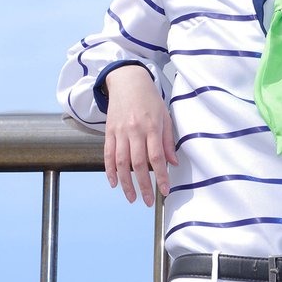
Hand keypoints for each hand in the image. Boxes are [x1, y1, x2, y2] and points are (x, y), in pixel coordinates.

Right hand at [103, 65, 177, 206]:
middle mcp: (134, 130)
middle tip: (147, 201)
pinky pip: (107, 154)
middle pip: (138, 164)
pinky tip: (114, 183)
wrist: (127, 80)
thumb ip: (168, 140)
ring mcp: (119, 131)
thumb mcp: (165, 116)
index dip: (160, 176)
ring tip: (131, 197)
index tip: (164, 191)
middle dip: (143, 185)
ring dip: (125, 183)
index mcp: (151, 126)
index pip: (156, 157)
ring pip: (121, 162)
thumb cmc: (149, 98)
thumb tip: (173, 163)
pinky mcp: (109, 131)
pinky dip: (110, 170)